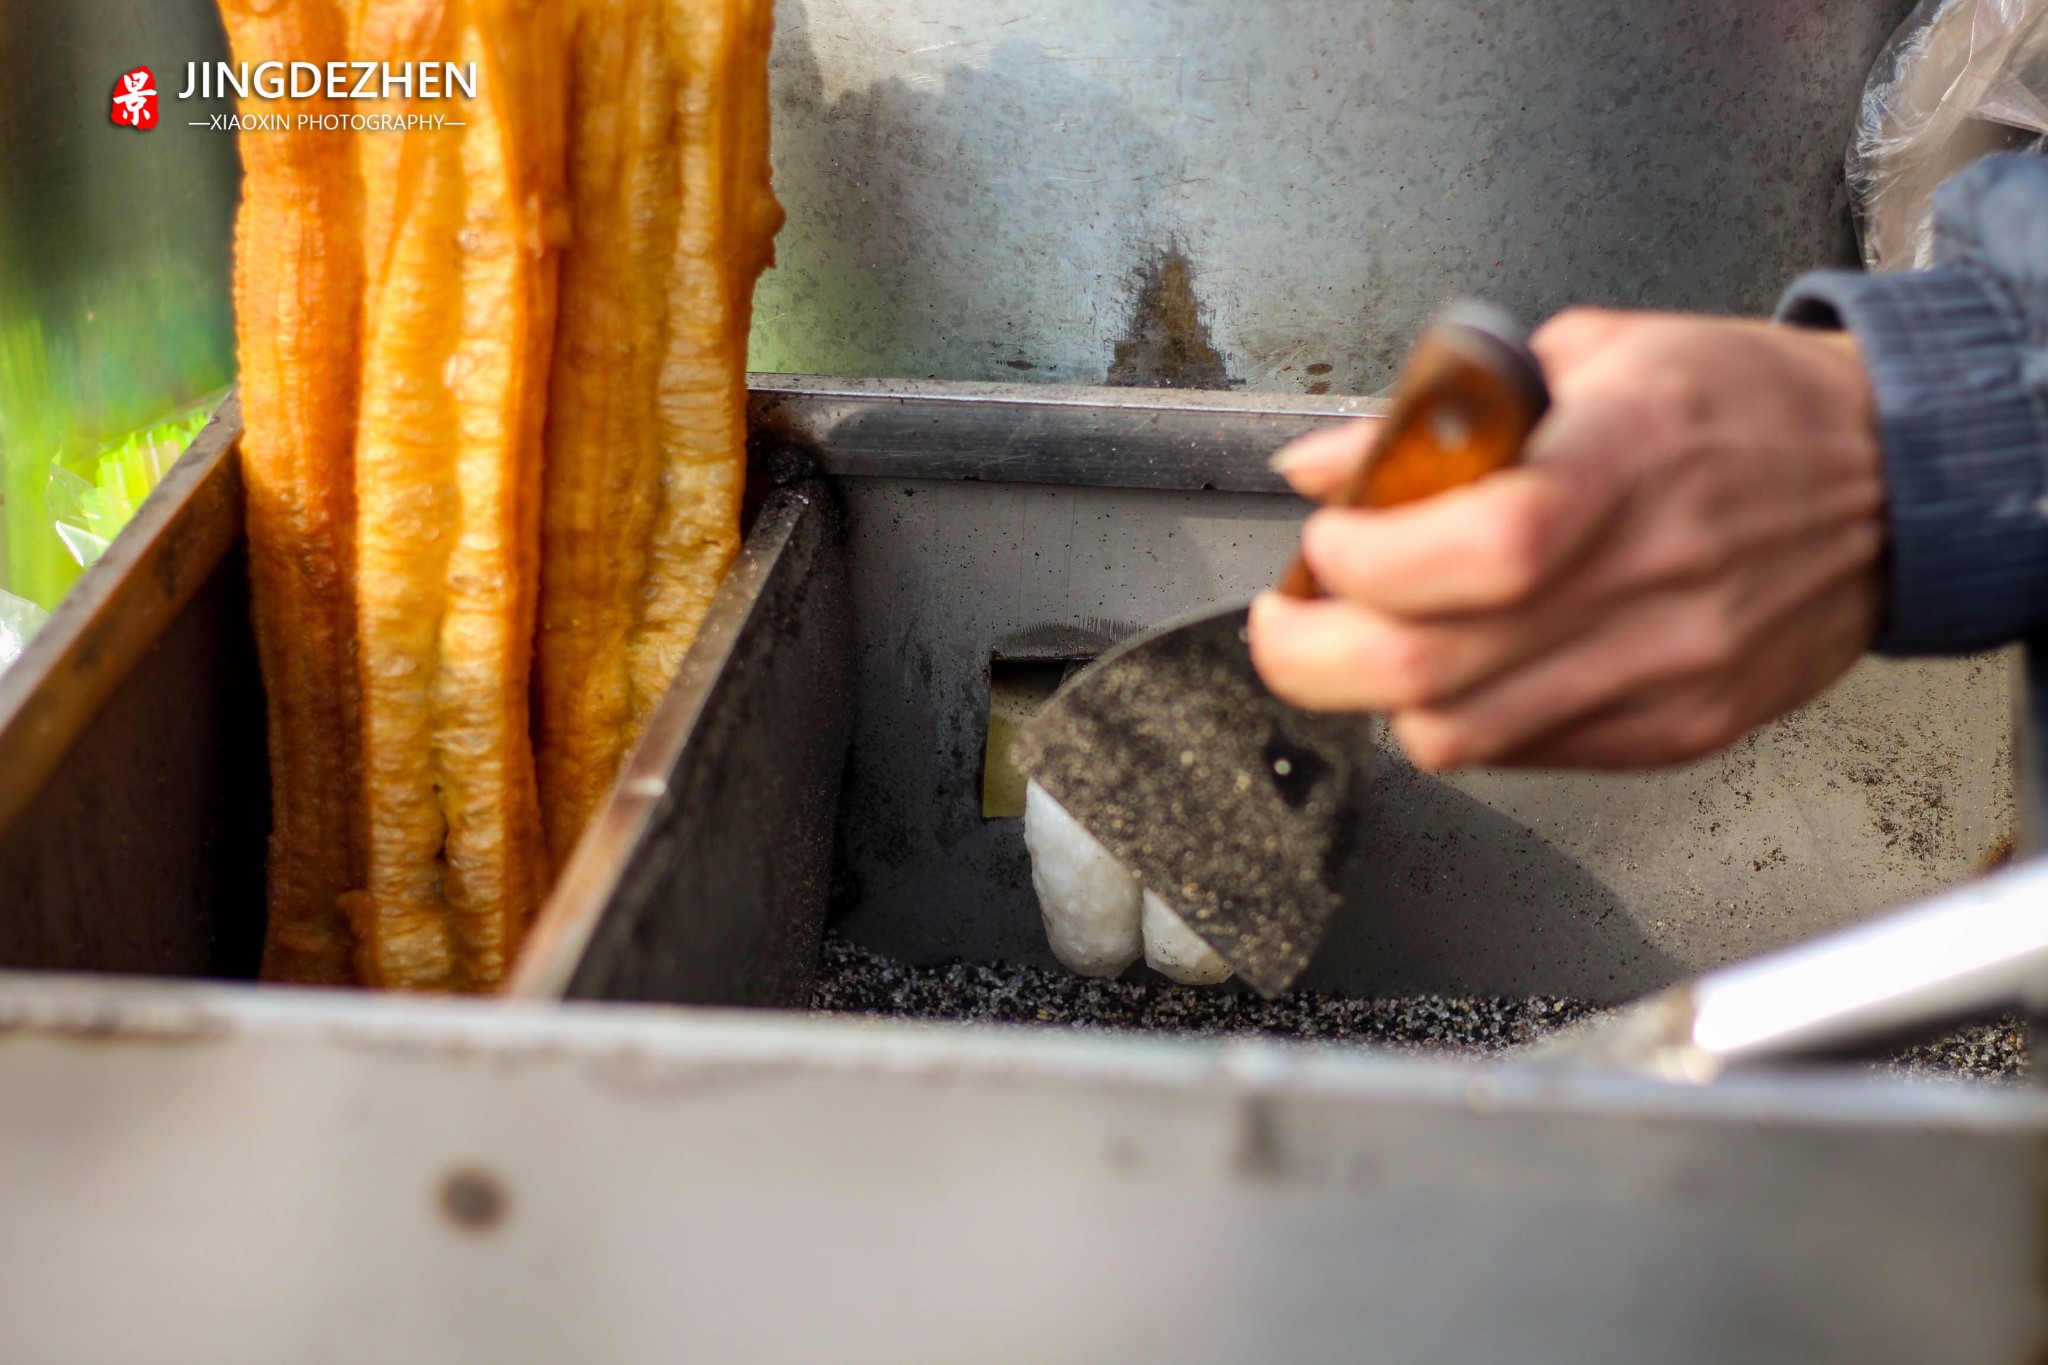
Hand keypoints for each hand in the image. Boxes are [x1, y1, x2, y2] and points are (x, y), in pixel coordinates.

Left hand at [1248, 310, 1885, 769]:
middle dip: (1310, 653)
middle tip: (1285, 621)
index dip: (1369, 558)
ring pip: (1456, 733)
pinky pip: (1521, 754)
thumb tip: (1319, 465)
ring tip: (1375, 634)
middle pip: (1431, 668)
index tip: (1326, 539)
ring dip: (1378, 692)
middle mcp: (1652, 579)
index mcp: (1629, 459)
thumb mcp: (1591, 355)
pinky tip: (1467, 661)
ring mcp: (1667, 670)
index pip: (1483, 546)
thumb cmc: (1740, 406)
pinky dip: (1461, 716)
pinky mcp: (1676, 729)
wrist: (1892, 483)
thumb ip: (1440, 416)